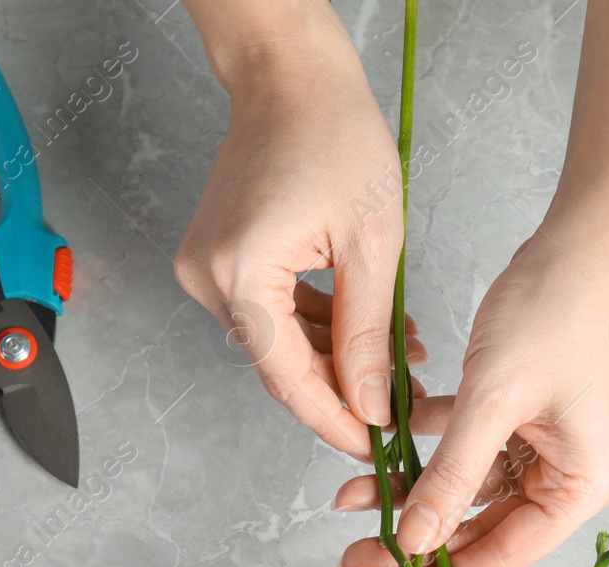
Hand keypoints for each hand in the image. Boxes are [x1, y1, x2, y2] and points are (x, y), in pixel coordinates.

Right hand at [175, 23, 404, 459]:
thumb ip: (369, 335)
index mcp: (239, 275)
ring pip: (281, 344)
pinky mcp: (220, 260)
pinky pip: (272, 314)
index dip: (336, 421)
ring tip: (401, 361)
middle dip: (345, 391)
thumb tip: (369, 405)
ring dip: (339, 358)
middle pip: (282, 366)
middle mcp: (209, 279)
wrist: (292, 78)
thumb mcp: (372, 245)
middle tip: (401, 408)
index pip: (290, 379)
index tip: (376, 446)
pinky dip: (319, 328)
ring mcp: (208, 270)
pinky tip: (368, 331)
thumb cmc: (333, 135)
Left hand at [335, 234, 608, 566]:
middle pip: (484, 530)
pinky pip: (468, 449)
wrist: (580, 239)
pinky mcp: (526, 418)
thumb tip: (413, 542)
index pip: (506, 557)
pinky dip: (425, 447)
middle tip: (355, 553)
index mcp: (583, 488)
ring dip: (412, 489)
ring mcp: (548, 448)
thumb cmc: (557, 312)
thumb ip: (449, 477)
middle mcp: (571, 478)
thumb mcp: (493, 401)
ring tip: (353, 496)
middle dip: (418, 537)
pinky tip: (378, 447)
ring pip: (468, 490)